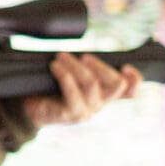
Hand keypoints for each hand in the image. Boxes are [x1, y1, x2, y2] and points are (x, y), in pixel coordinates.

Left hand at [22, 53, 140, 128]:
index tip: (125, 66)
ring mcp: (87, 111)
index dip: (135, 80)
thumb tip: (87, 50)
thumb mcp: (72, 75)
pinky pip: (72, 92)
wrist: (29, 108)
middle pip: (117, 84)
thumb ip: (86, 66)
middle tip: (83, 56)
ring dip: (76, 66)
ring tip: (61, 56)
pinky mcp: (70, 114)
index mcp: (105, 94)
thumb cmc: (52, 87)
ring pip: (92, 84)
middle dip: (101, 66)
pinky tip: (55, 66)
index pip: (130, 91)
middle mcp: (100, 104)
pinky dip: (64, 75)